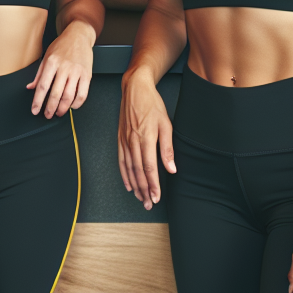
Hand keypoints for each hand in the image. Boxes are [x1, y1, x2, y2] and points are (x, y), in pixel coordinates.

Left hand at [28, 19, 93, 117]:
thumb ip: (39, 74)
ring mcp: (76, 71)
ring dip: (63, 108)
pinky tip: (72, 106)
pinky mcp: (87, 74)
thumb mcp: (46, 56)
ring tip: (59, 113)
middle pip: (55, 94)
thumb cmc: (62, 45)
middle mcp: (64, 67)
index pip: (42, 86)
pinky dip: (77, 104)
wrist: (79, 35)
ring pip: (69, 96)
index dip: (38, 101)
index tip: (35, 110)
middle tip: (47, 115)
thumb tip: (30, 87)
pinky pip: (82, 94)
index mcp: (52, 62)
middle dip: (50, 108)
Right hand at [118, 66, 175, 209]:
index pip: (149, 167)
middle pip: (138, 171)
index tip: (156, 197)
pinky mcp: (120, 138)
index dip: (153, 184)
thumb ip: (167, 148)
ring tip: (141, 198)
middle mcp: (133, 141)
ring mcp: (125, 140)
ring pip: (129, 168)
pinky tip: (129, 184)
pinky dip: (124, 174)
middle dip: (144, 190)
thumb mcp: (166, 123)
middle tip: (149, 204)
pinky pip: (121, 160)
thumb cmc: (152, 104)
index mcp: (146, 137)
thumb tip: (172, 168)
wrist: (134, 88)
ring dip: (135, 185)